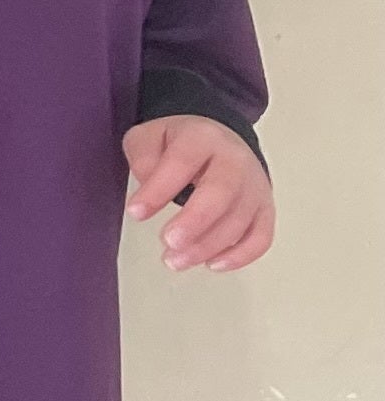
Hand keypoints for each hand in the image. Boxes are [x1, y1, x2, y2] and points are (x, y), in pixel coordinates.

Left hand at [123, 116, 275, 270]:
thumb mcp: (150, 137)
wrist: (221, 140)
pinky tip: (212, 264)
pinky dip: (239, 255)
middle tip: (168, 241)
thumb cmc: (181, 144)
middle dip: (194, 221)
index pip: (181, 162)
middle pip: (221, 192)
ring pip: (239, 220)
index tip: (135, 213)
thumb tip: (149, 191)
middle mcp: (235, 160)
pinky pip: (260, 237)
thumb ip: (143, 158)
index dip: (158, 190)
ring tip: (175, 260)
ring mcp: (255, 186)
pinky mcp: (265, 209)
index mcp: (202, 137)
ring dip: (207, 246)